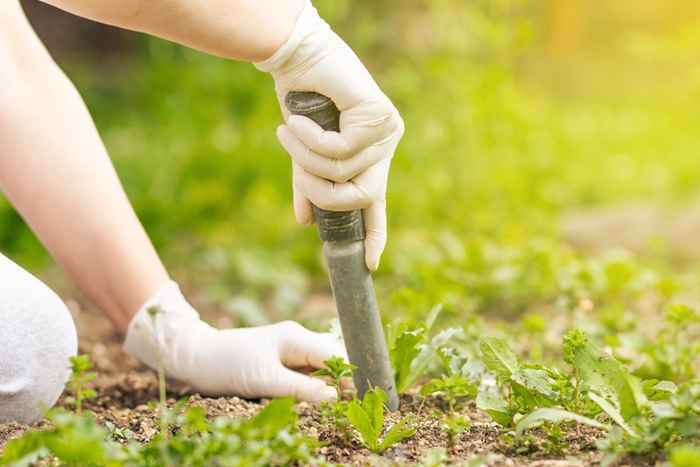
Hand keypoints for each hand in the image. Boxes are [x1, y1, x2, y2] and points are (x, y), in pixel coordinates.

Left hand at [123, 281, 344, 401]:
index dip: (349, 376)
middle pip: (332, 359)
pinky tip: (313, 399)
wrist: (194, 357)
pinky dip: (312, 385)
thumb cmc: (227, 365)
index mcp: (296, 338)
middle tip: (348, 406)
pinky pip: (306, 371)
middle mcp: (297, 339)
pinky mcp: (280, 359)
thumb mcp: (265, 381)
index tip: (358, 398)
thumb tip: (335, 397)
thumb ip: (302, 389)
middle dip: (342, 380)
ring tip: (333, 405)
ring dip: (327, 385)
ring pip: (320, 366)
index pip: (336, 354)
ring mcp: (289, 348)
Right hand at [255, 0, 403, 270]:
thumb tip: (305, 222)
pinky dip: (311, 140)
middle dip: (323, 194)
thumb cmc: (301, 103)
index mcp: (371, 156)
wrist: (297, 59)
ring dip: (307, 160)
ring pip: (345, 173)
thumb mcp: (304, 153)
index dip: (375, 233)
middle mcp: (385, 144)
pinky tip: (295, 121)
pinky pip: (340, 149)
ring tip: (287, 134)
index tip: (371, 263)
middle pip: (363, 195)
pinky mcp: (379, 114)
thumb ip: (308, 185)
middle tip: (299, 176)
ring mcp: (387, 130)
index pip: (377, 202)